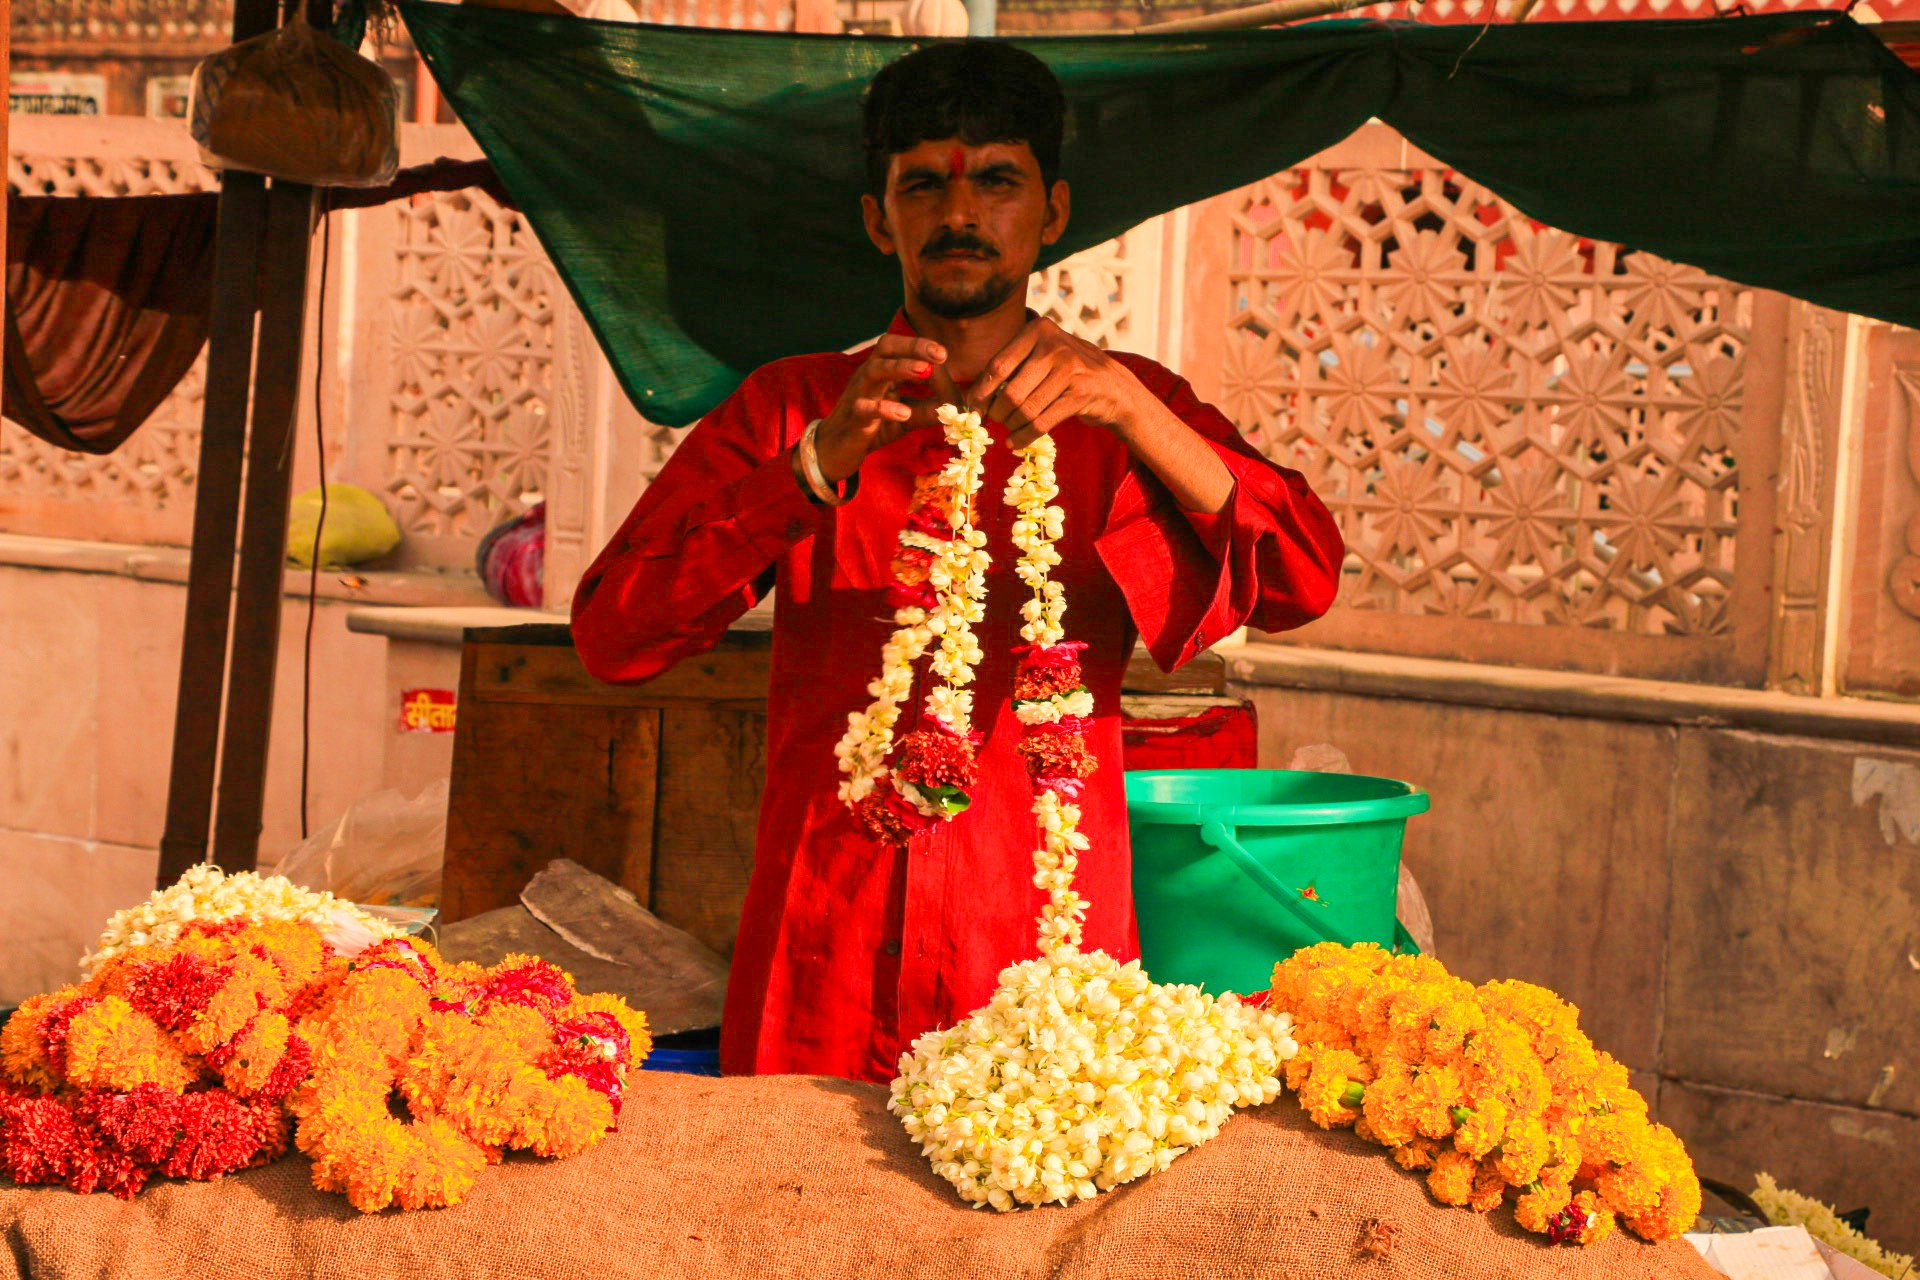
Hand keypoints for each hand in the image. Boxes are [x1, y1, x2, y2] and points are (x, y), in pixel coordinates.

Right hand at [812, 335, 958, 482]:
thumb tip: (959, 406)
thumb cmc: (872, 427)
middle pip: (886, 348)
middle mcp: (869, 377)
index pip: (901, 349)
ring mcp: (858, 395)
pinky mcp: (853, 419)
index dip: (922, 348)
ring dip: (900, 368)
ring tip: (924, 371)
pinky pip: (865, 408)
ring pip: (874, 371)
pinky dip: (883, 408)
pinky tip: (903, 412)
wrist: (834, 451)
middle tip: (939, 354)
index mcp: (882, 372)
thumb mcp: (905, 418)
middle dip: (913, 347)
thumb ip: (928, 409)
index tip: (943, 354)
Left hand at [967, 317, 1146, 447]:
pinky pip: (1042, 423)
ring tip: (1009, 431)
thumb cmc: (1066, 372)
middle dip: (998, 413)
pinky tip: (1016, 442)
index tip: (974, 408)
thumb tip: (974, 394)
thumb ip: (1014, 366)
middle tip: (996, 421)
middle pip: (1011, 391)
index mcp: (1038, 330)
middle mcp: (1054, 346)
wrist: (1113, 385)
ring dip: (1012, 426)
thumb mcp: (1042, 355)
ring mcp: (1070, 369)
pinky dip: (1024, 437)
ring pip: (1026, 409)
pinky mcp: (1081, 394)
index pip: (998, 365)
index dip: (981, 391)